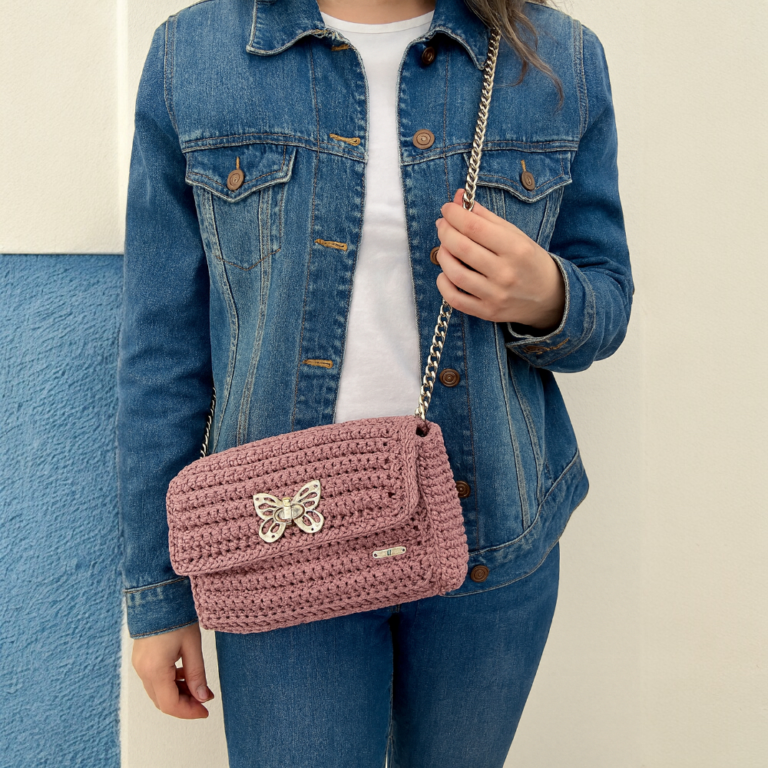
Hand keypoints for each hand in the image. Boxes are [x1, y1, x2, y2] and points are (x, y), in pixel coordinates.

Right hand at [132, 622, 213, 718]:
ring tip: (199, 686)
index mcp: (155, 670)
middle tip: (205, 700)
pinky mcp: (141, 659)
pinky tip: (185, 674)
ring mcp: (139, 665)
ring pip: (158, 692)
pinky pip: (155, 680)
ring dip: (178, 693)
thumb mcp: (192, 645)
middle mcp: (143, 671)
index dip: (189, 712)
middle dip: (185, 704)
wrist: (157, 594)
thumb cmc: (175, 615)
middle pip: (163, 701)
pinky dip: (170, 683)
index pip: (170, 704)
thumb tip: (203, 697)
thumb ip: (197, 674)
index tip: (205, 711)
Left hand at [434, 188, 564, 329]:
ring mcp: (495, 295)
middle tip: (442, 224)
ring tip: (444, 247)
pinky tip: (445, 273)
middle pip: (461, 248)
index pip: (475, 227)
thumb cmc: (529, 261)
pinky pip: (455, 299)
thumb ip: (486, 217)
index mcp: (516, 249)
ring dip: (443, 255)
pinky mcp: (487, 311)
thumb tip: (459, 199)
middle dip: (445, 231)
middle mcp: (505, 273)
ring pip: (455, 273)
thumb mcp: (515, 235)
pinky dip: (443, 284)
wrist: (549, 297)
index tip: (447, 208)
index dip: (455, 215)